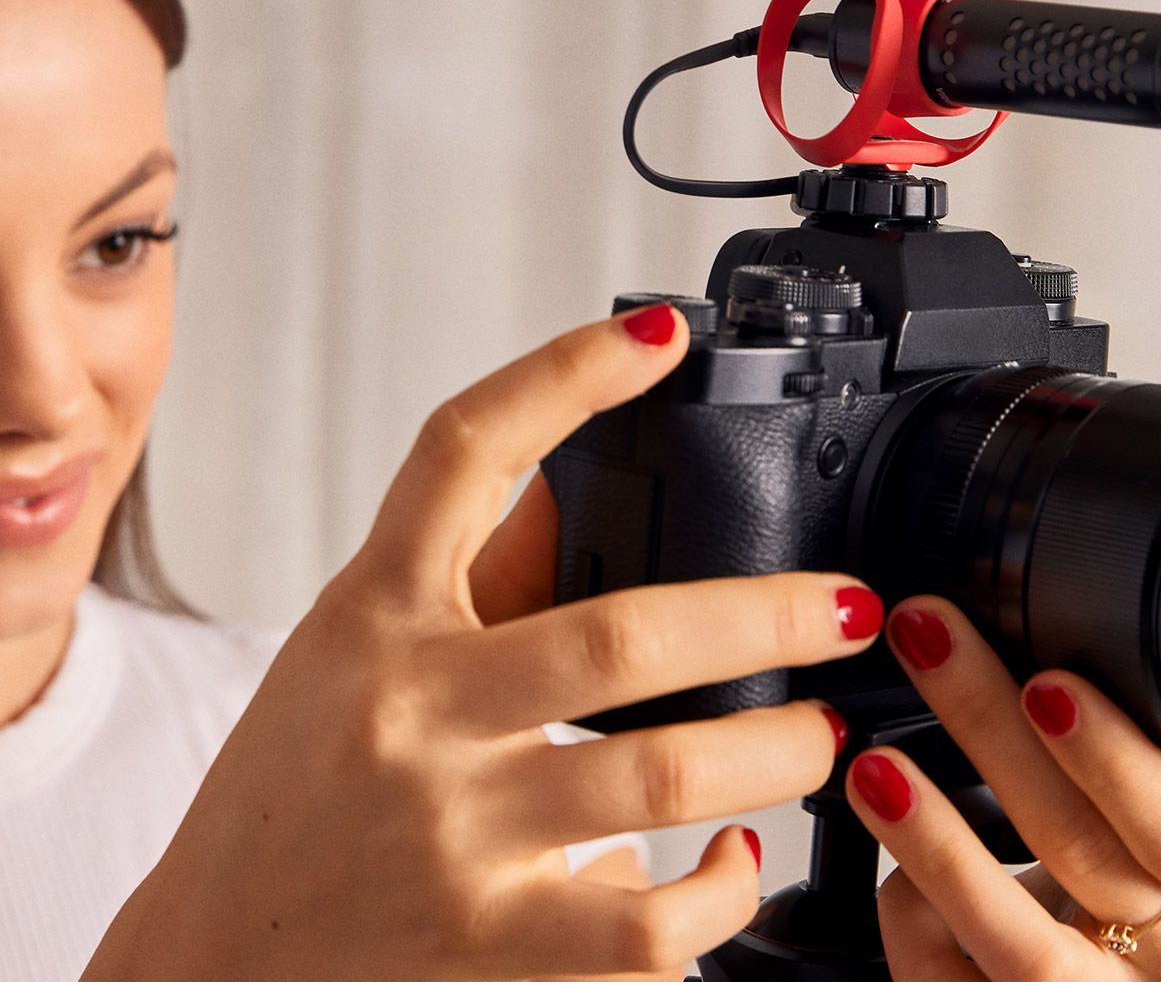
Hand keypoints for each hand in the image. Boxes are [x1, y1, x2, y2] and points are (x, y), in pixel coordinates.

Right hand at [85, 305, 883, 980]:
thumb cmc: (294, 794)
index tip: (658, 336)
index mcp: (376, 616)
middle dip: (772, 616)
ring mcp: (451, 831)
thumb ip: (470, 576)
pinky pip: (646, 925)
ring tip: (825, 737)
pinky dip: (720, 894)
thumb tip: (586, 472)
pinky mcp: (486, 943)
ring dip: (780, 752)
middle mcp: (412, 711)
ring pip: (666, 776)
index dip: (563, 377)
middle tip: (850, 608)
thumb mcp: (354, 654)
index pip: (462, 456)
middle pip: (625, 638)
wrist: (215, 959)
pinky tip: (736, 865)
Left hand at [846, 597, 1160, 979]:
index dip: (1119, 762)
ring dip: (940, 846)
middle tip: (931, 643)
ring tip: (879, 766)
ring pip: (1024, 947)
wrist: (1134, 967)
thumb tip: (1092, 582)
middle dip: (996, 738)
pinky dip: (914, 919)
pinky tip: (888, 865)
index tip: (1049, 684)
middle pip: (1093, 858)